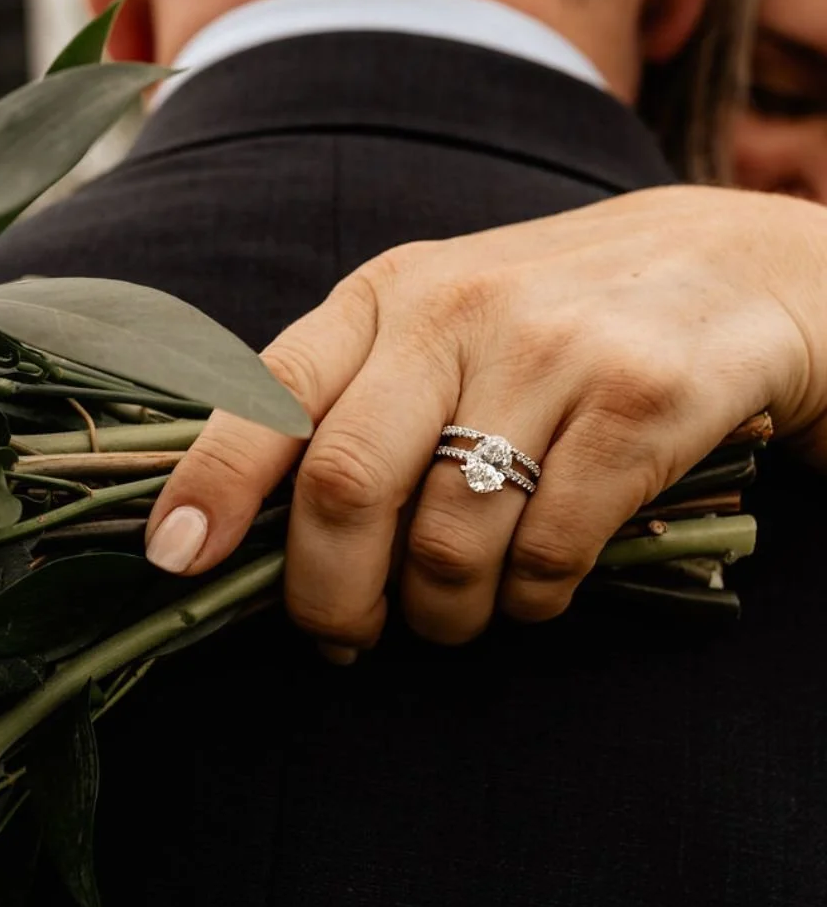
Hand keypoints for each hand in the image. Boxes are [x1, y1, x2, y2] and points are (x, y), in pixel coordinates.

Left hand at [145, 186, 826, 648]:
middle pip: (344, 484)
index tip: (174, 560)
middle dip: (327, 595)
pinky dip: (528, 601)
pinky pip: (547, 552)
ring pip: (446, 539)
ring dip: (439, 614)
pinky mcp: (639, 401)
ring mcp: (551, 351)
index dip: (212, 483)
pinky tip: (535, 586)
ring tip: (454, 614)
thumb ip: (352, 400)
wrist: (732, 269)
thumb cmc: (551, 320)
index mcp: (386, 296)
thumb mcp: (438, 324)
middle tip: (341, 637)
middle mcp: (457, 310)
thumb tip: (254, 533)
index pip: (271, 391)